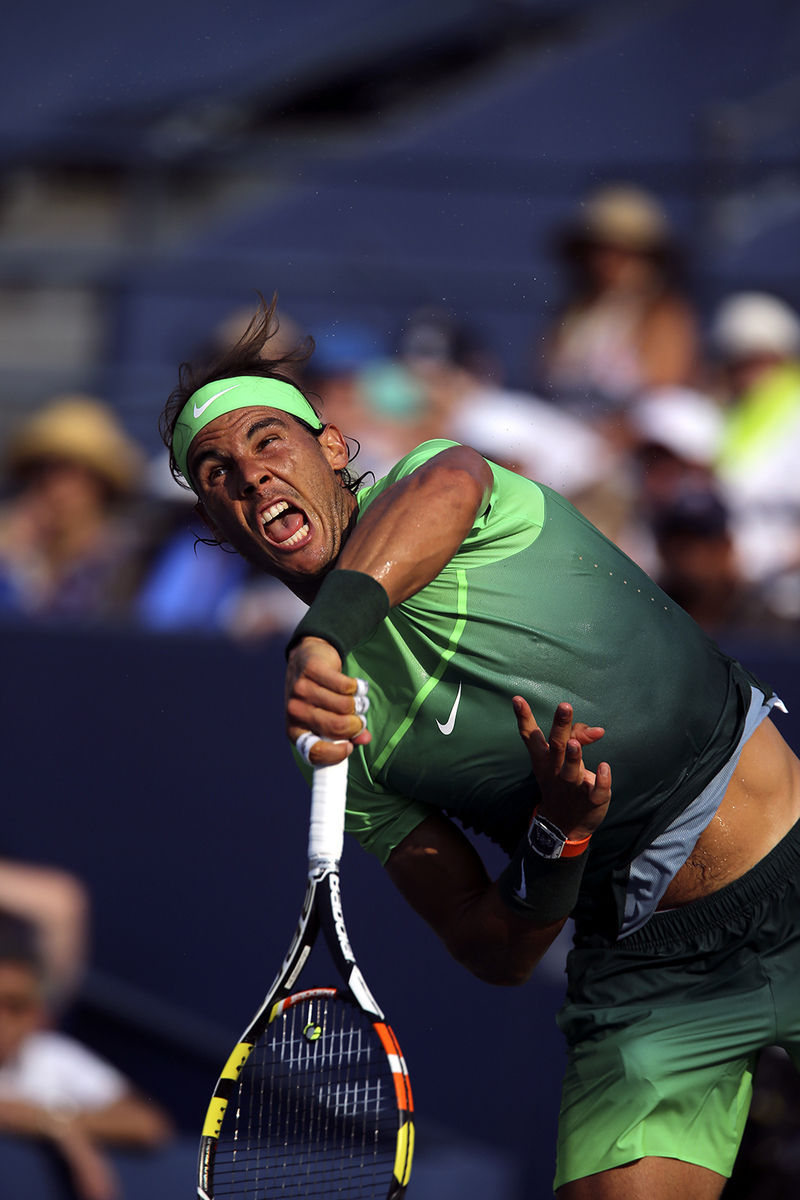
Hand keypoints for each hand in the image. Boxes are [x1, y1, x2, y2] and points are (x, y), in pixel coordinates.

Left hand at [285, 637, 369, 765]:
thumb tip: (365, 739)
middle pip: (336, 726)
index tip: (349, 747)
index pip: (314, 752)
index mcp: (294, 730)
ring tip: (357, 701)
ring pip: (345, 706)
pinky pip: (346, 686)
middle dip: (355, 725)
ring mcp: (301, 688)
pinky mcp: (313, 669)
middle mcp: (294, 711)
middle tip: (359, 720)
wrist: (305, 660)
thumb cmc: (319, 698)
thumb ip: (346, 734)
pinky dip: (357, 687)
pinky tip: (356, 686)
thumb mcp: (327, 719)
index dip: (335, 753)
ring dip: (358, 704)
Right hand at [513, 697, 610, 840]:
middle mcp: (556, 770)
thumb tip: (598, 730)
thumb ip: (578, 737)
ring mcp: (572, 785)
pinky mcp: (591, 800)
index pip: (531, 736)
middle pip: (556, 745)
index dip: (524, 717)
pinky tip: (604, 768)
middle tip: (564, 706)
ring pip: (572, 769)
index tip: (517, 699)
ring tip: (574, 743)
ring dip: (573, 756)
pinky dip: (601, 780)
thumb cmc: (562, 782)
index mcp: (545, 759)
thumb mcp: (562, 759)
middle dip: (560, 726)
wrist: (564, 825)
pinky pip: (597, 790)